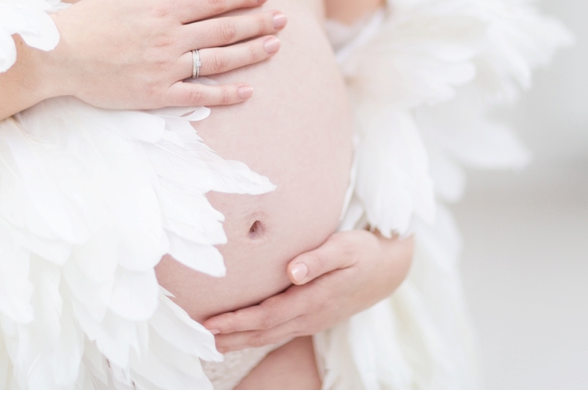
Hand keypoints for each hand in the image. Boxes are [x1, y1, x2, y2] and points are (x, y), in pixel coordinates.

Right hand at [41, 0, 286, 109]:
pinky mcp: (157, 94)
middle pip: (223, 29)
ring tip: (274, 46)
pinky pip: (198, 95)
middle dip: (256, 22)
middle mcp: (170, 38)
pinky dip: (224, 94)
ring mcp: (166, 67)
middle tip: (282, 19)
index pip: (212, 1)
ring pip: (218, 59)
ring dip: (250, 52)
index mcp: (162, 11)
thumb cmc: (86, 22)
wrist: (59, 56)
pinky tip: (247, 91)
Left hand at [203, 230, 413, 351]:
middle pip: (263, 332)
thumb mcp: (346, 247)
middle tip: (198, 337)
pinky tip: (244, 333)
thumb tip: (292, 271)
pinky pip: (279, 332)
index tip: (210, 322)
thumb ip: (318, 259)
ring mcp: (312, 320)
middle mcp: (310, 316)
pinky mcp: (313, 318)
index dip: (237, 322)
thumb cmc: (364, 252)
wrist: (389, 269)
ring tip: (213, 340)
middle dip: (230, 336)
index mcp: (313, 299)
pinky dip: (257, 335)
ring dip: (240, 340)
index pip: (266, 316)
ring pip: (270, 336)